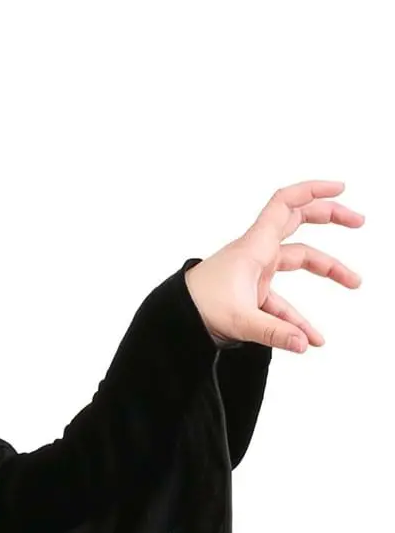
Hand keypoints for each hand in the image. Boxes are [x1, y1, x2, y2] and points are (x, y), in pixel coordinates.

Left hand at [183, 178, 362, 354]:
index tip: (341, 189)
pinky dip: (298, 316)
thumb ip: (274, 332)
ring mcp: (256, 272)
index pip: (286, 203)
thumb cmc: (197, 308)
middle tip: (359, 222)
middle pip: (299, 222)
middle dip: (330, 217)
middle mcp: (257, 252)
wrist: (174, 320)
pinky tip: (310, 337)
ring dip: (326, 268)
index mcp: (254, 246)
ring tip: (354, 281)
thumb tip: (304, 344)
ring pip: (299, 259)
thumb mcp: (239, 320)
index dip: (314, 190)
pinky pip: (284, 300)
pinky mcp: (253, 293)